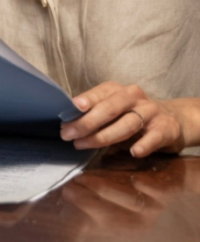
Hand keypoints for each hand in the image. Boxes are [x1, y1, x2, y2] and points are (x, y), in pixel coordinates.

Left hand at [60, 81, 189, 156]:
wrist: (173, 118)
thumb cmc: (133, 113)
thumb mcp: (114, 107)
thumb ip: (95, 111)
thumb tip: (68, 121)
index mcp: (118, 89)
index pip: (99, 94)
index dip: (83, 103)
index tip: (67, 112)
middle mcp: (134, 97)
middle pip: (109, 108)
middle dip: (87, 122)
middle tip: (68, 134)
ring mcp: (150, 112)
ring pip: (127, 124)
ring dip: (104, 136)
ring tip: (84, 144)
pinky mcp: (165, 129)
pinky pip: (153, 137)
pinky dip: (143, 144)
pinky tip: (133, 152)